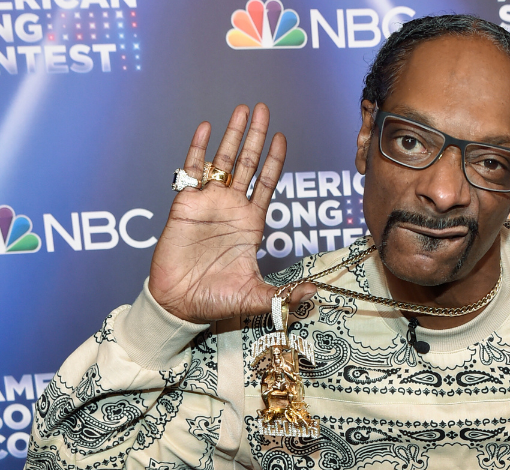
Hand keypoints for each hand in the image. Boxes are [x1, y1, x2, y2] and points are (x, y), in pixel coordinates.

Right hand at [148, 104, 314, 323]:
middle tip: (264, 109)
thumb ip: (285, 293)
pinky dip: (197, 149)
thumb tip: (314, 291)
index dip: (275, 161)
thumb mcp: (257, 297)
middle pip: (248, 164)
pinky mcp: (184, 205)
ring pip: (222, 162)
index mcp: (251, 224)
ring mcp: (208, 203)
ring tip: (242, 110)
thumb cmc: (217, 300)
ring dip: (232, 136)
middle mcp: (232, 208)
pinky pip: (191, 171)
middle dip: (256, 137)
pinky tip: (205, 128)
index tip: (283, 137)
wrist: (179, 304)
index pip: (267, 184)